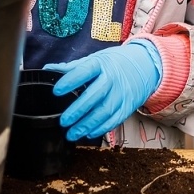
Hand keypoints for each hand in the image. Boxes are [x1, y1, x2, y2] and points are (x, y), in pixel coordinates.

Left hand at [48, 41, 162, 140]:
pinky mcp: (128, 106)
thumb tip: (48, 69)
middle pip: (95, 95)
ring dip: (87, 125)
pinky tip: (88, 133)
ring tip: (71, 133)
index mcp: (101, 64)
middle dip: (78, 110)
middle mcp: (112, 79)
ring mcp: (121, 94)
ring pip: (104, 112)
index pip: (84, 71)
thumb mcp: (95, 59)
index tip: (56, 91)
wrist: (144, 66)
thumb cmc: (114, 63)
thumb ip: (72, 67)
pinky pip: (115, 120)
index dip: (70, 81)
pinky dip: (101, 129)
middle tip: (63, 121)